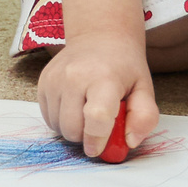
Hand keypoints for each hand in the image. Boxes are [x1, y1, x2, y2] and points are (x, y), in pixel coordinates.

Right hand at [37, 36, 156, 155]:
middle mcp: (74, 76)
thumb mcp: (144, 88)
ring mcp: (54, 78)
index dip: (97, 140)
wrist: (98, 36)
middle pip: (72, 128)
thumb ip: (144, 117)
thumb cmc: (124, 67)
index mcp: (104, 78)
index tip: (98, 149)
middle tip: (99, 126)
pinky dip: (60, 120)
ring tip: (86, 114)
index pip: (96, 117)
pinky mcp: (43, 81)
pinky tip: (73, 107)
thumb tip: (130, 142)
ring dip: (73, 130)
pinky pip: (47, 117)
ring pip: (58, 126)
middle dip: (86, 137)